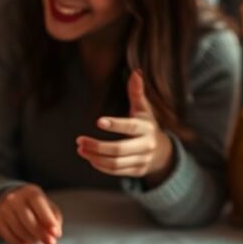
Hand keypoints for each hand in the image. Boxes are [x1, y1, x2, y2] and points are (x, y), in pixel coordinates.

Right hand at [0, 184, 62, 243]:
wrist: (16, 202)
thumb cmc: (38, 208)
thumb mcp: (50, 210)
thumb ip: (55, 222)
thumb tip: (54, 237)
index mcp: (30, 192)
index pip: (38, 202)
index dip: (47, 219)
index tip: (56, 233)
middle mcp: (14, 198)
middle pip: (26, 217)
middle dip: (40, 233)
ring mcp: (4, 209)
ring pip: (17, 228)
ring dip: (30, 239)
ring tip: (38, 241)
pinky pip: (6, 235)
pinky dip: (17, 243)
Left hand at [76, 71, 173, 186]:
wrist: (162, 153)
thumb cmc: (146, 126)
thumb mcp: (143, 110)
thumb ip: (137, 93)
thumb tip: (135, 72)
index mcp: (147, 128)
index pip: (130, 127)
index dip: (115, 125)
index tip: (98, 122)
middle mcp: (146, 146)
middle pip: (119, 149)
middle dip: (97, 146)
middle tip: (79, 140)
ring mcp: (141, 161)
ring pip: (115, 163)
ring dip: (95, 157)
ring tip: (81, 149)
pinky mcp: (136, 172)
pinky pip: (116, 171)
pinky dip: (100, 166)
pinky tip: (89, 158)